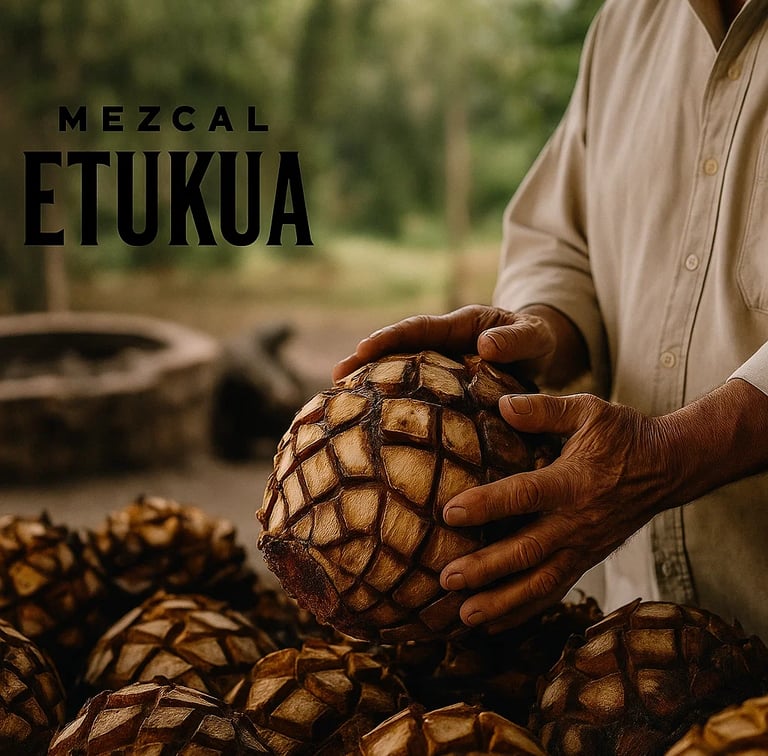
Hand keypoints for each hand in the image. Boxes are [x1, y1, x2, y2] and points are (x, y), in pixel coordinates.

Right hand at [332, 304, 567, 383]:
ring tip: (343, 399)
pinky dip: (395, 399)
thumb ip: (516, 340)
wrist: (543, 350)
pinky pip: (416, 389)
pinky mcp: (445, 384)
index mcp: (461, 325)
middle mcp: (444, 342)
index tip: (363, 348)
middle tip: (337, 375)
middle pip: (398, 347)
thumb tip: (484, 346)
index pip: (419, 328)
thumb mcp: (534, 336)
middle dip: (366, 357)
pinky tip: (376, 419)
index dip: (390, 337)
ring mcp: (442, 363)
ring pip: (401, 369)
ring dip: (374, 380)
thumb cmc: (538, 339)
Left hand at [439, 391, 678, 630]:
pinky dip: (524, 611)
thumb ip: (544, 409)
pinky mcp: (586, 560)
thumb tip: (502, 404)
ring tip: (465, 616)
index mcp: (573, 482)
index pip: (524, 496)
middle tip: (446, 580)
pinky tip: (494, 623)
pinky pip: (554, 591)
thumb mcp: (589, 411)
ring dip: (502, 602)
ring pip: (540, 583)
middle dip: (486, 569)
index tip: (449, 513)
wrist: (668, 468)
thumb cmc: (624, 435)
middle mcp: (577, 521)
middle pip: (528, 552)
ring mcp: (583, 547)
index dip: (487, 505)